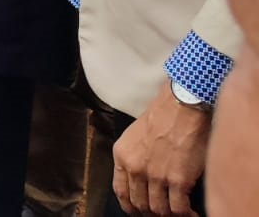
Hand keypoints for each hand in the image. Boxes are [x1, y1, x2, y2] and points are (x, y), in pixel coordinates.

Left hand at [112, 81, 210, 215]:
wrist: (183, 106)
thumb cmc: (164, 115)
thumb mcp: (135, 135)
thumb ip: (135, 156)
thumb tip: (142, 178)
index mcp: (122, 156)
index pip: (120, 191)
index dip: (132, 206)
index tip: (141, 211)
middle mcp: (135, 168)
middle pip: (139, 204)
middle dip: (151, 213)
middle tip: (164, 213)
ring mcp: (155, 175)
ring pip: (158, 209)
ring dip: (170, 214)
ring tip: (180, 212)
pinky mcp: (177, 180)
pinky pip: (178, 208)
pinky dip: (185, 214)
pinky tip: (192, 212)